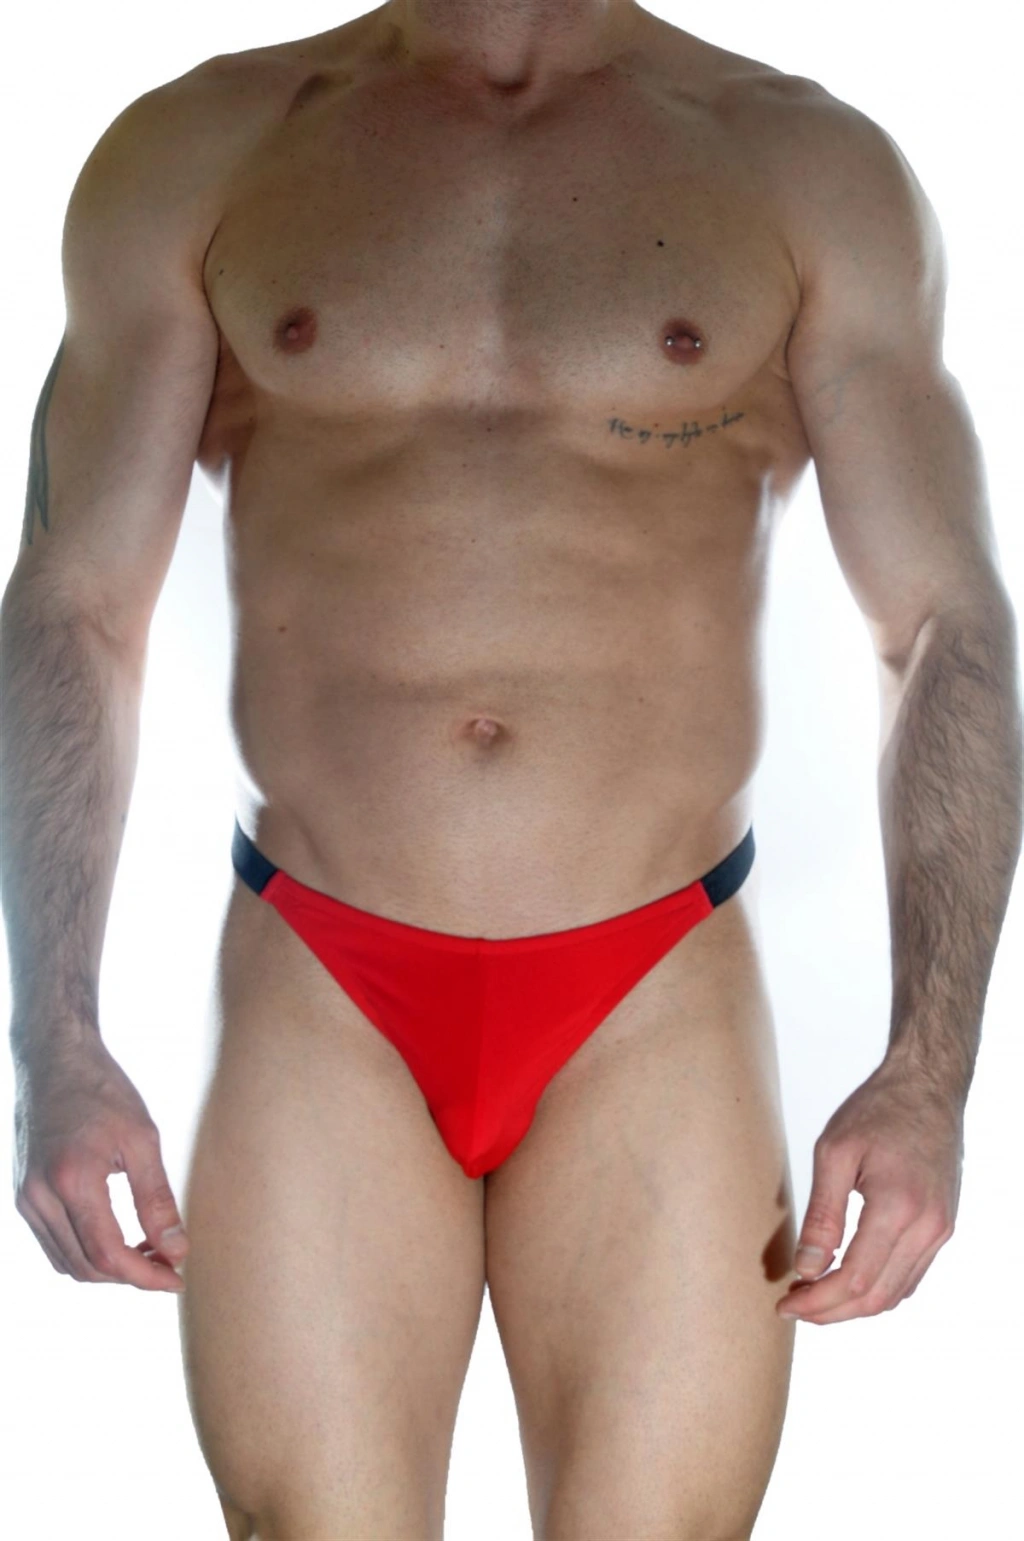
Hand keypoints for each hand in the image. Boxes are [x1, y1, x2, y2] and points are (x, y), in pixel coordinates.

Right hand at [11, 1027, 187, 1290]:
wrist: (54, 1060)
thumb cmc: (103, 1091)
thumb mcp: (142, 1138)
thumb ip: (157, 1199)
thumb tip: (176, 1250)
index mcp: (72, 1180)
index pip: (108, 1254)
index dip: (146, 1276)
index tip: (178, 1278)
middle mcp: (39, 1196)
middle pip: (86, 1266)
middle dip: (130, 1276)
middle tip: (170, 1264)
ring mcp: (25, 1198)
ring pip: (67, 1262)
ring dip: (108, 1268)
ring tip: (149, 1252)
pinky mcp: (22, 1196)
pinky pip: (53, 1245)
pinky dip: (85, 1253)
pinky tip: (118, 1238)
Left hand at [778, 1057, 962, 1324]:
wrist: (928, 1088)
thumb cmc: (878, 1111)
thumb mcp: (835, 1153)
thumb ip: (822, 1215)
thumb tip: (807, 1268)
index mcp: (899, 1208)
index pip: (855, 1279)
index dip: (818, 1301)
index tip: (785, 1304)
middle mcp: (927, 1228)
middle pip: (876, 1296)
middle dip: (831, 1311)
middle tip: (794, 1306)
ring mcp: (940, 1231)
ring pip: (896, 1294)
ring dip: (853, 1305)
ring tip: (814, 1296)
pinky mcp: (942, 1227)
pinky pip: (911, 1276)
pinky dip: (878, 1289)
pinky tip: (847, 1281)